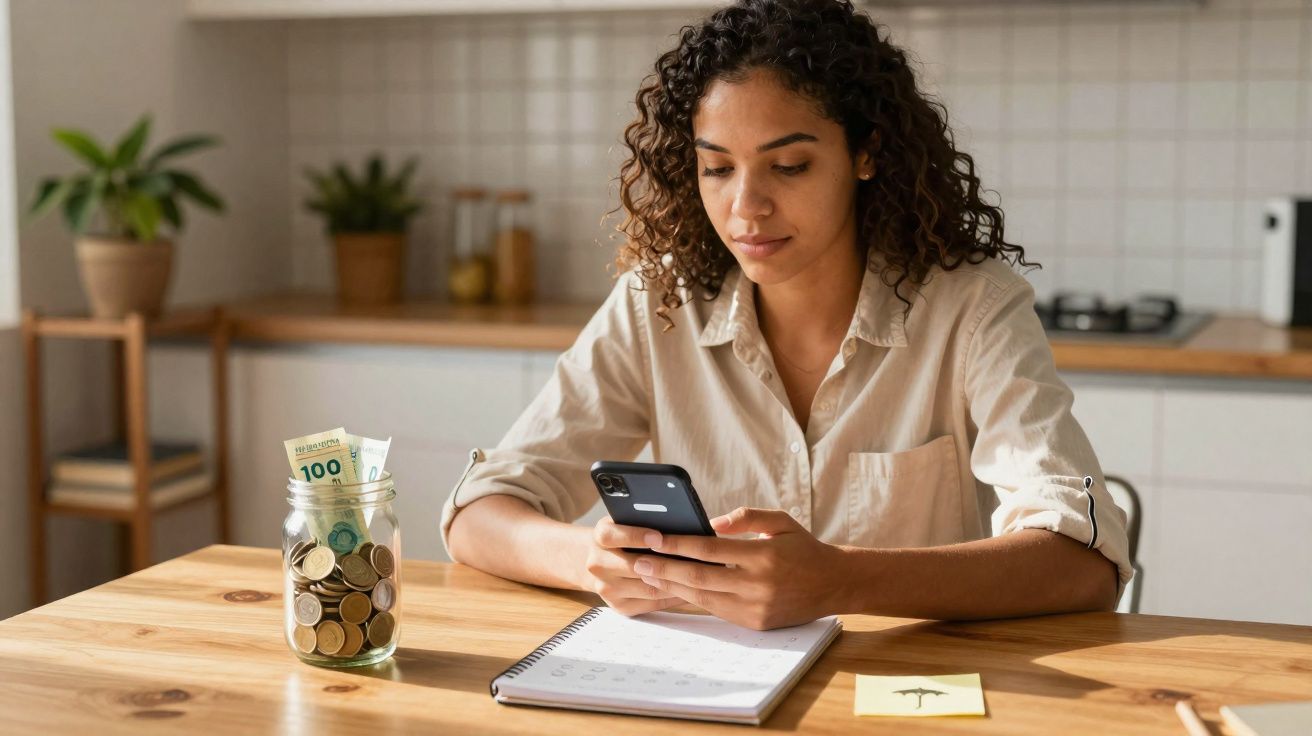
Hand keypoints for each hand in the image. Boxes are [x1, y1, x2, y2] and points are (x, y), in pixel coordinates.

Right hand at [583, 516, 684, 615]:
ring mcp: (606, 588)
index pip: (611, 535)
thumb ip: (643, 519)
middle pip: (632, 567)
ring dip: (674, 582)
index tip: (658, 537)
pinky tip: (689, 589)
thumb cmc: (624, 536)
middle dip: (664, 564)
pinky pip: (652, 603)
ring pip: (647, 588)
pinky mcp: (619, 606)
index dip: (635, 536)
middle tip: (691, 559)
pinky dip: (672, 597)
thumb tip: (675, 519)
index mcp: (600, 537)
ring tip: (696, 575)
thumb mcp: (626, 522)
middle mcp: (597, 564)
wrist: (601, 562)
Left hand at [631, 507, 847, 629]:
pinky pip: (716, 609)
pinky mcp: (755, 623)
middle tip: (638, 562)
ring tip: (649, 575)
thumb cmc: (803, 548)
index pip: (708, 548)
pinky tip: (675, 588)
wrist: (834, 584)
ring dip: (673, 586)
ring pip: (703, 597)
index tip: (653, 538)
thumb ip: (746, 517)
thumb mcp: (779, 521)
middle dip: (665, 568)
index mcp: (762, 555)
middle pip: (699, 577)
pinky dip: (693, 598)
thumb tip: (711, 522)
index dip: (677, 544)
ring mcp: (755, 607)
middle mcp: (757, 584)